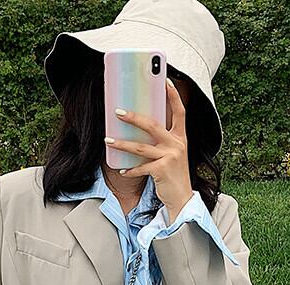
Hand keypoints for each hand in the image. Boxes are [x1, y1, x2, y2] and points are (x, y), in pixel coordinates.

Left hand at [104, 77, 193, 223]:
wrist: (182, 199)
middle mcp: (177, 144)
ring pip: (140, 147)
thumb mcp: (172, 155)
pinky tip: (121, 170)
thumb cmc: (174, 176)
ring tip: (107, 140)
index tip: (165, 80)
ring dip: (121, 144)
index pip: (179, 111)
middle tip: (117, 112)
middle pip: (152, 125)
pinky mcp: (162, 170)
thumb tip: (140, 130)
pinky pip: (140, 167)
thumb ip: (162, 142)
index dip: (173, 95)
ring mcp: (170, 157)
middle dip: (133, 117)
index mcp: (181, 138)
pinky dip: (129, 170)